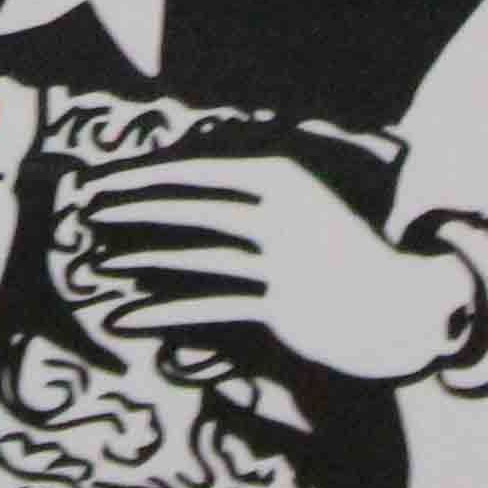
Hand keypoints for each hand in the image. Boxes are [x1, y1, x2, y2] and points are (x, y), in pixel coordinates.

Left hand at [71, 153, 472, 384]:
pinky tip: (128, 317)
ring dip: (140, 260)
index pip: (194, 170)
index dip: (142, 175)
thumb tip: (180, 180)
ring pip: (194, 256)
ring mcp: (280, 259)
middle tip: (87, 211)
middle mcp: (278, 211)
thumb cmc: (338, 250)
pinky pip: (207, 307)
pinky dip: (162, 313)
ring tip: (100, 264)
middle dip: (131, 207)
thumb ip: (246, 192)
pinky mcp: (280, 305)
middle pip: (187, 206)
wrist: (400, 302)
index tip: (100, 180)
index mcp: (280, 175)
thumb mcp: (296, 204)